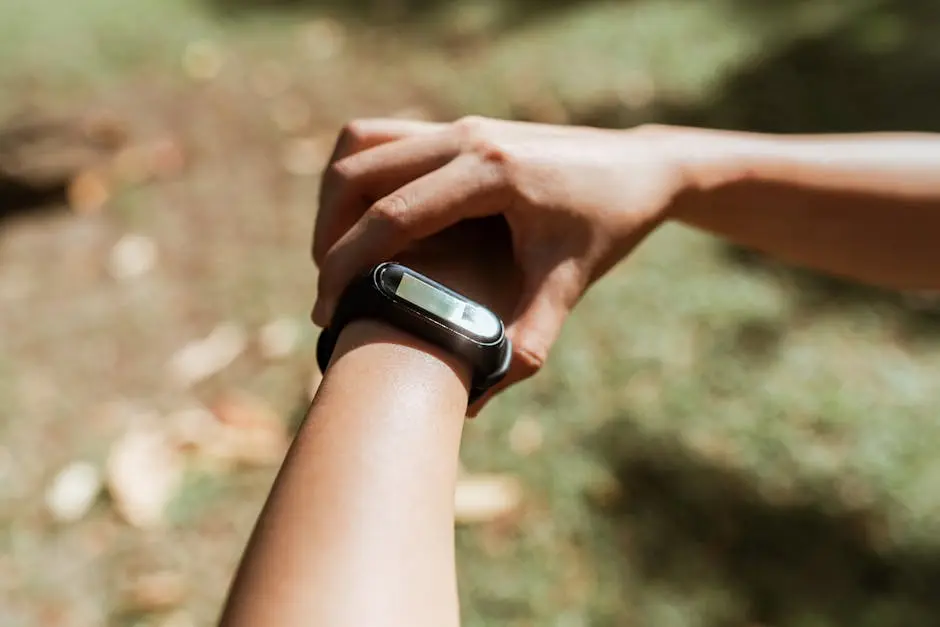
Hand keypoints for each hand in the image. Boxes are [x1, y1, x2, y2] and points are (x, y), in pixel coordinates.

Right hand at [312, 116, 691, 404]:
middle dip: (328, 236)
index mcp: (491, 172)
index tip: (327, 313)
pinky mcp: (457, 128)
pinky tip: (374, 226)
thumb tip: (475, 401)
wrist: (640, 169)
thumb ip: (523, 343)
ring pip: (359, 145)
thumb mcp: (569, 285)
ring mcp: (459, 125)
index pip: (391, 215)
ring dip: (336, 201)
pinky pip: (381, 141)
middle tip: (332, 292)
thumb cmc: (609, 225)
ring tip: (342, 259)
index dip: (348, 268)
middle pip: (356, 172)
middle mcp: (466, 136)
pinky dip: (360, 180)